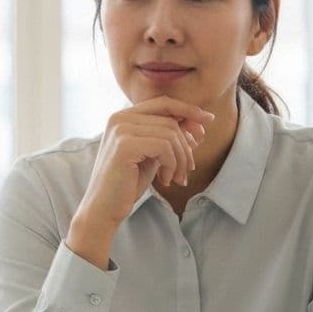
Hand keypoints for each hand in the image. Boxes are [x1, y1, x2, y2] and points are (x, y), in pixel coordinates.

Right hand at [66, 97, 212, 267]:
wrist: (104, 208)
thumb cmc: (128, 183)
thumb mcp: (152, 154)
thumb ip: (167, 136)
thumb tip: (198, 122)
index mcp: (123, 117)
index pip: (163, 103)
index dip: (188, 109)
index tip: (208, 120)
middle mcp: (119, 118)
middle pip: (171, 120)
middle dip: (186, 146)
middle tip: (189, 169)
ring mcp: (120, 130)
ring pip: (171, 133)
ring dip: (181, 159)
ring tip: (176, 178)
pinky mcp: (125, 145)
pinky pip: (164, 147)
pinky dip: (172, 165)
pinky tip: (165, 180)